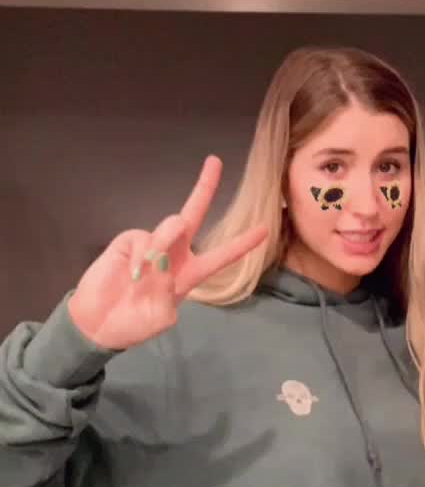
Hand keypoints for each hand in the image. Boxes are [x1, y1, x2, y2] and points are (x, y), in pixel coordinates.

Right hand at [68, 156, 266, 349]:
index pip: (220, 256)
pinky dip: (138, 258)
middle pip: (192, 214)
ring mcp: (151, 244)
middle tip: (215, 161)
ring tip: (145, 273)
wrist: (98, 325)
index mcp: (188, 274)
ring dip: (163, 246)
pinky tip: (130, 274)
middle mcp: (173, 254)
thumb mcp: (160, 318)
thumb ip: (168, 291)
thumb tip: (160, 258)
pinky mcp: (129, 241)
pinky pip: (142, 238)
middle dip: (205, 187)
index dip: (241, 243)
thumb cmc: (133, 324)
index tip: (264, 230)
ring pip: (170, 227)